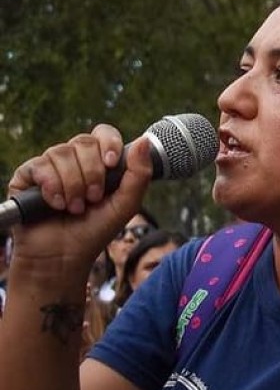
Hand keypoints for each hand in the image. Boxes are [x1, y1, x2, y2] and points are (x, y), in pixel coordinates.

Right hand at [7, 126, 152, 276]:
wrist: (63, 256)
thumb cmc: (95, 231)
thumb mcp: (126, 205)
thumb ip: (139, 174)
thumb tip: (144, 141)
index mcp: (98, 162)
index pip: (103, 133)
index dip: (109, 143)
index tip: (111, 163)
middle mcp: (73, 160)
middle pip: (84, 142)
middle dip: (93, 173)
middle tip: (93, 199)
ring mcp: (49, 166)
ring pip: (61, 153)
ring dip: (73, 185)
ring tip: (75, 208)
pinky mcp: (26, 176)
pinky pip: (40, 166)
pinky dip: (52, 187)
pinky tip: (56, 205)